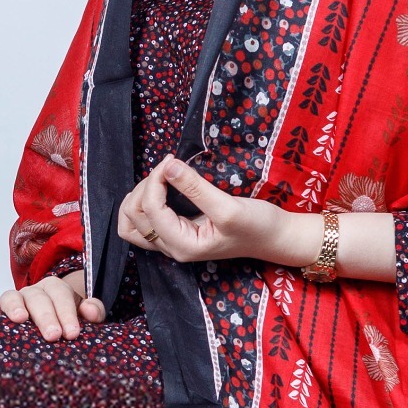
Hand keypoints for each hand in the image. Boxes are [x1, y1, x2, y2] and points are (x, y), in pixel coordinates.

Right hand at [0, 267, 105, 340]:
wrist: (55, 326)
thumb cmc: (69, 323)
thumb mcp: (85, 316)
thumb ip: (93, 311)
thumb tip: (89, 311)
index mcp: (55, 290)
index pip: (60, 295)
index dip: (66, 312)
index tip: (72, 333)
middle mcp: (34, 293)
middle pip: (37, 297)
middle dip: (46, 316)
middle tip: (53, 336)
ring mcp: (15, 302)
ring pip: (11, 296)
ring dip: (15, 306)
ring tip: (20, 319)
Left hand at [116, 156, 301, 266]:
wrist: (274, 238)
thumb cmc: (257, 226)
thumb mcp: (229, 206)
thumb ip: (196, 188)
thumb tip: (168, 166)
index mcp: (182, 246)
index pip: (151, 210)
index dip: (155, 180)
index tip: (172, 159)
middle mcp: (171, 248)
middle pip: (134, 217)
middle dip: (145, 187)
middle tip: (168, 167)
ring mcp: (172, 243)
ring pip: (133, 223)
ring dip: (139, 197)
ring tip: (160, 177)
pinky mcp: (176, 234)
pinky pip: (145, 223)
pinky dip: (144, 204)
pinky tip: (159, 188)